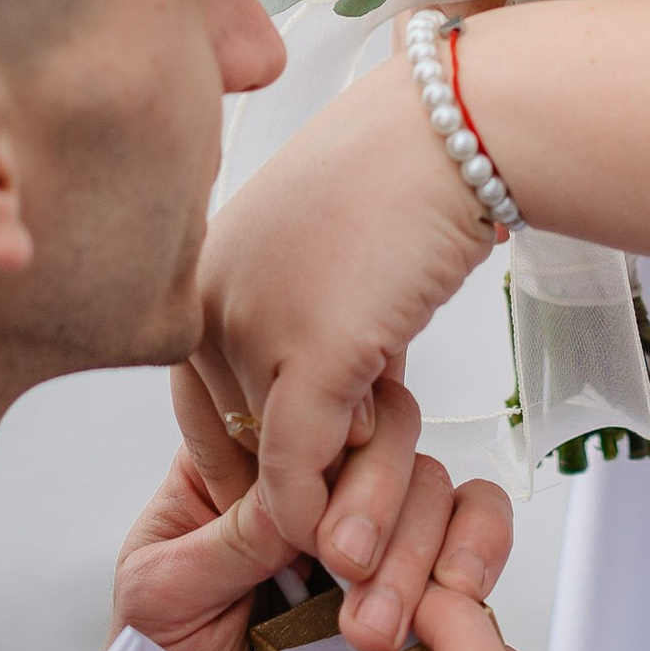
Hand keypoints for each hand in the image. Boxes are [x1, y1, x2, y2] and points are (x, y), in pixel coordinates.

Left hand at [169, 364, 514, 650]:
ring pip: (434, 484)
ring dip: (420, 550)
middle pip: (388, 435)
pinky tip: (457, 592)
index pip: (316, 411)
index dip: (338, 456)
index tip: (327, 535)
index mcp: (250, 457)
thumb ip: (230, 540)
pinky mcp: (417, 572)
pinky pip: (473, 529)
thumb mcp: (164, 590)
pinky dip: (479, 550)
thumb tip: (306, 494)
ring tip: (378, 628)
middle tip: (351, 577)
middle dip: (382, 508)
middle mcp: (321, 476)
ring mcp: (374, 521)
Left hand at [194, 58, 495, 568]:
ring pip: (267, 456)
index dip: (236, 452)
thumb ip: (298, 316)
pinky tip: (343, 524)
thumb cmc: (401, 168)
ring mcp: (256, 326)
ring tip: (356, 495)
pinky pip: (299, 463)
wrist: (452, 126)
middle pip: (230, 429)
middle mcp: (212, 297)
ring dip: (314, 491)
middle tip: (324, 509)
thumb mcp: (322, 247)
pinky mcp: (313, 354)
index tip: (267, 493)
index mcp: (204, 266)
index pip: (197, 392)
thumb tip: (315, 398)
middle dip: (280, 477)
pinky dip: (318, 506)